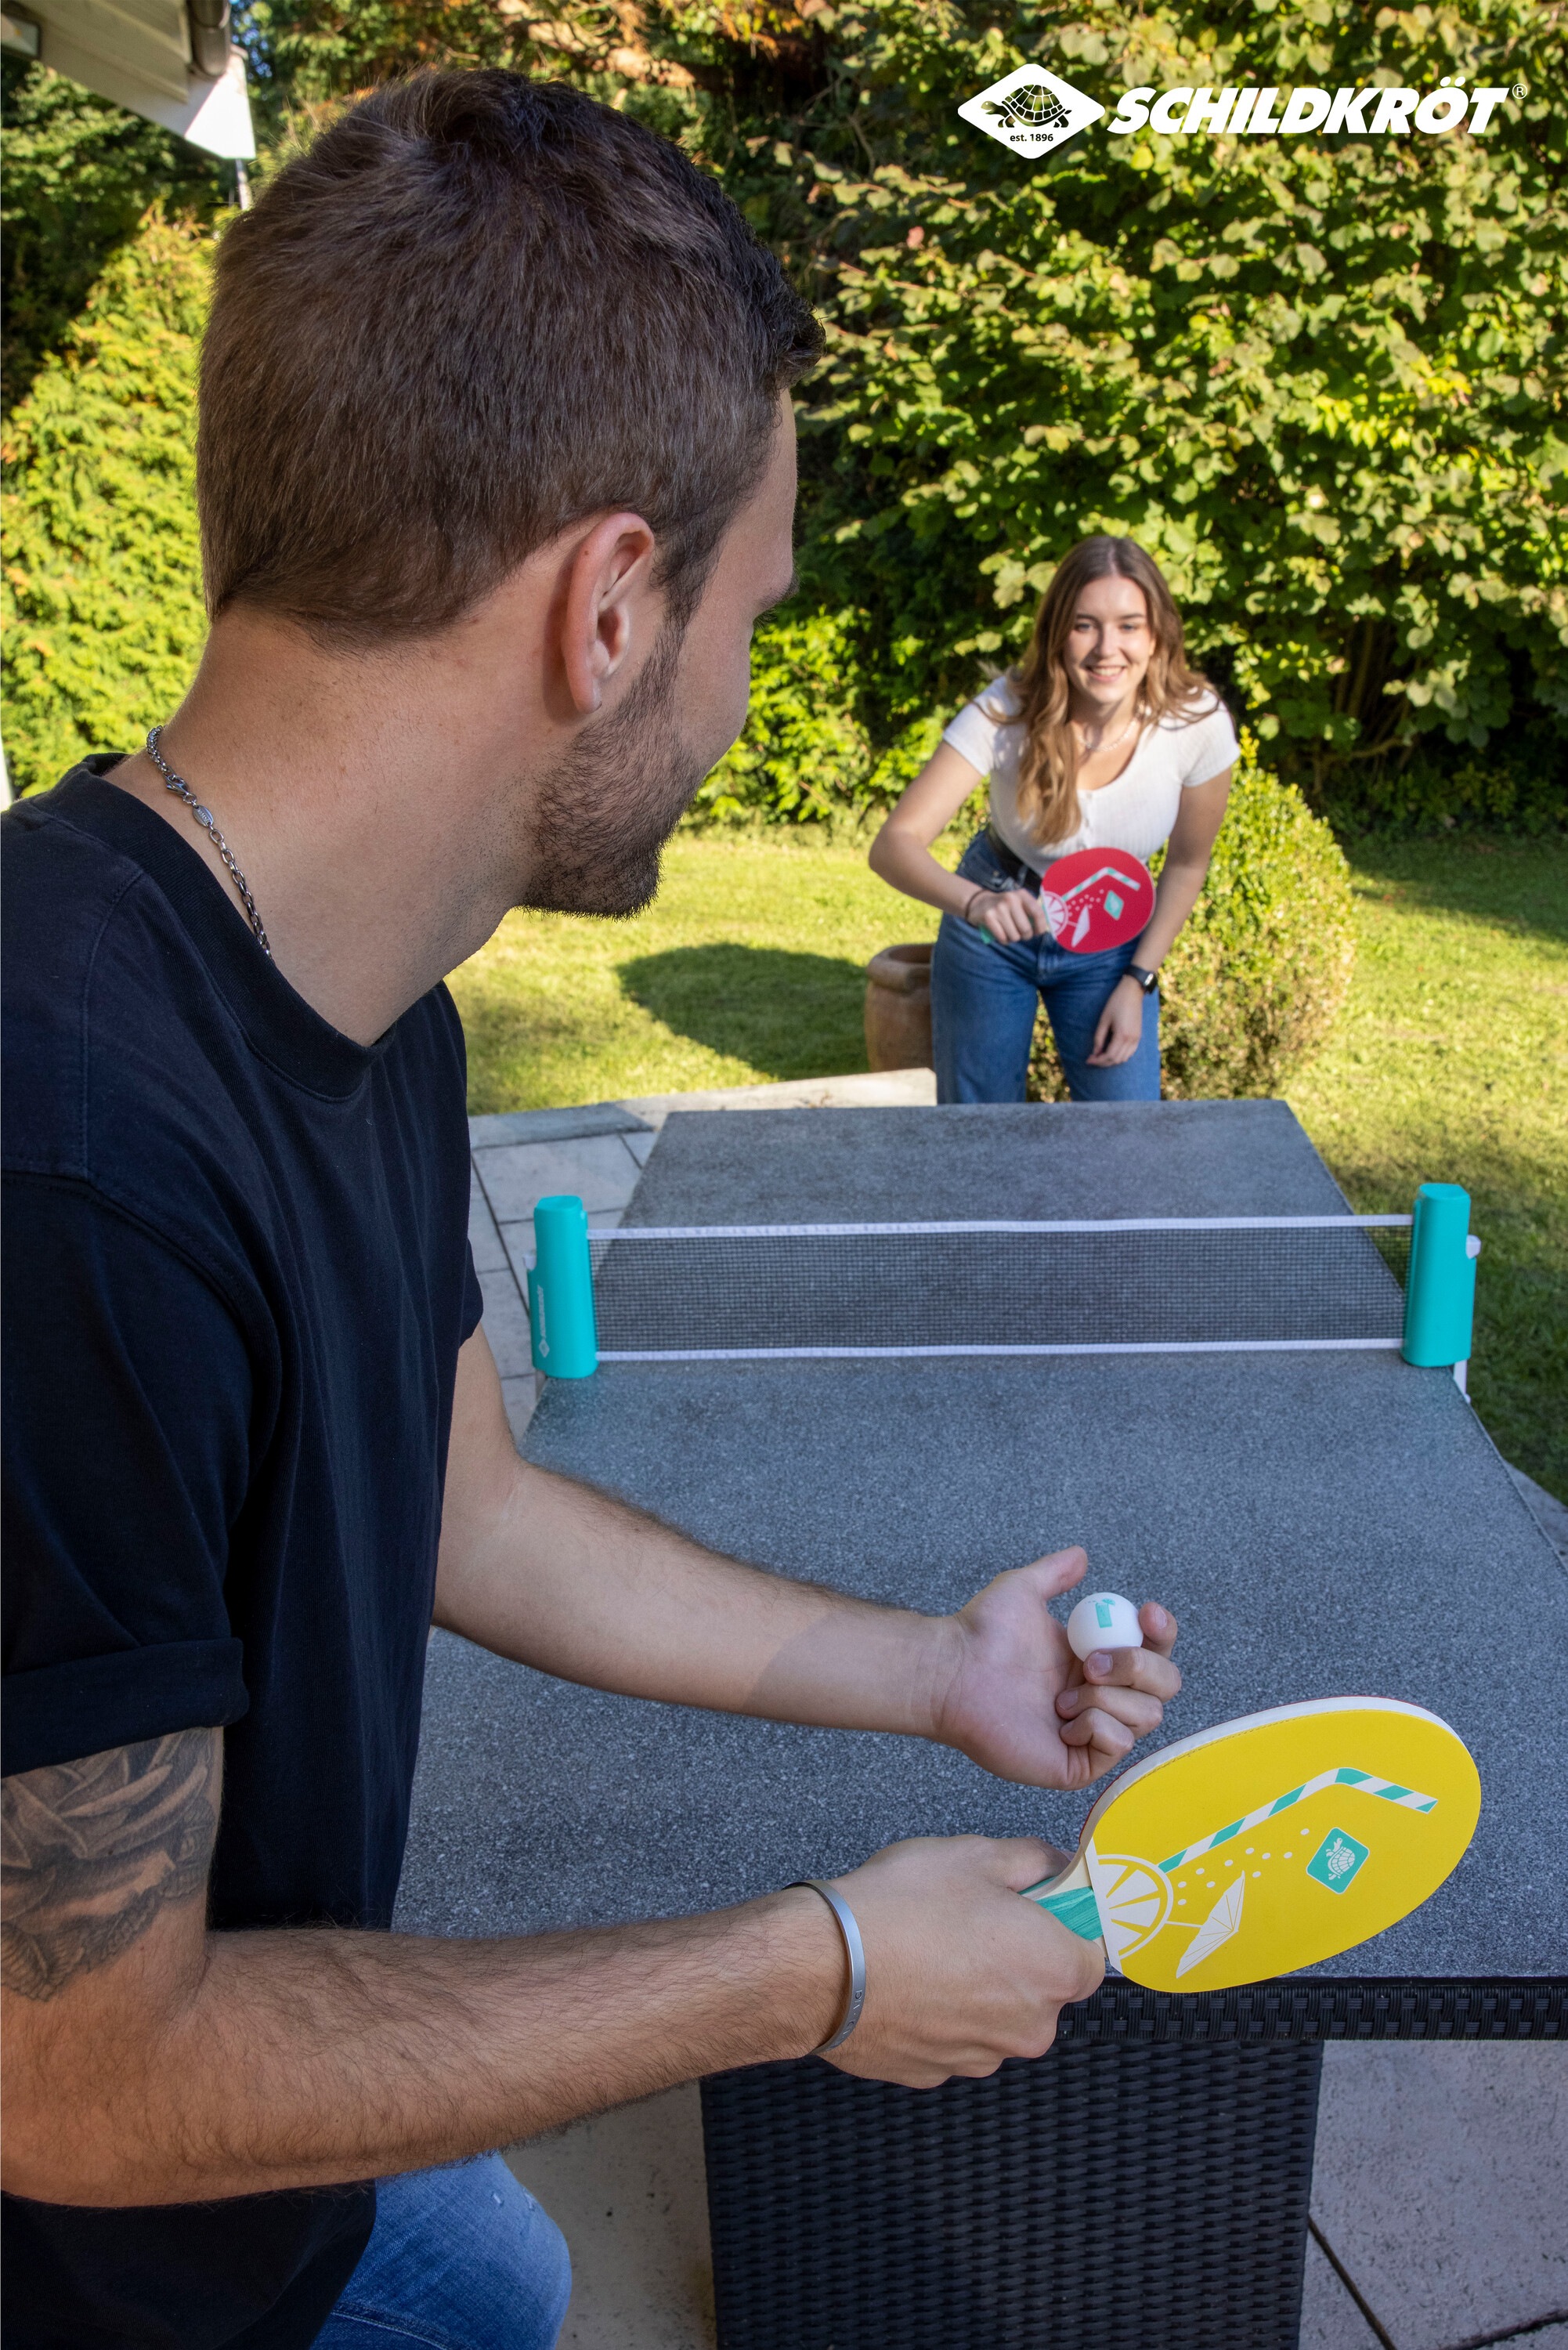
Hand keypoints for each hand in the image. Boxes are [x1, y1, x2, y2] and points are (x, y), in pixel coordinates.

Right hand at [815, 1834, 1103, 2087]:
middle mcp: (1029, 2027)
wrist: (825, 1967)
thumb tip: (1053, 1865)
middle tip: (971, 1919)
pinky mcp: (936, 2074)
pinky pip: (953, 2038)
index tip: (1035, 1908)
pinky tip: (906, 1981)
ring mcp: (981, 2058)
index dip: (1063, 1927)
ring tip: (928, 1949)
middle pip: (1042, 1990)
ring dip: (976, 1988)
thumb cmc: (902, 1909)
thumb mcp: (974, 1854)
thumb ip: (1031, 1859)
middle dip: (1016, 1958)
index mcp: (1051, 1970)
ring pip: (996, 2017)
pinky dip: (938, 2014)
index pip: (1090, 1956)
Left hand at [927, 1547, 1179, 1790]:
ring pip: (1146, 1716)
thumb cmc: (982, 1633)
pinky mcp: (1079, 1763)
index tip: (1146, 1611)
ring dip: (1107, 1698)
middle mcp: (1103, 1696)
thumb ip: (1054, 1572)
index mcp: (1099, 1659)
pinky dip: (1096, 1726)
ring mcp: (1093, 1732)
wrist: (954, 1672)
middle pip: (1165, 1685)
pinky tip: (1059, 1721)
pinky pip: (1119, 1745)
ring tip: (1060, 1696)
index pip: (1156, 1651)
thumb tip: (1082, 1556)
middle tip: (1092, 1661)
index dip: (1162, 1633)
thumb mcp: (1022, 1589)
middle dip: (1138, 1667)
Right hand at [967, 886, 1047, 943]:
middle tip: (1021, 934)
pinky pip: (1002, 938)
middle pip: (1026, 929)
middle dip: (1025, 936)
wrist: (979, 903)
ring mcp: (999, 908)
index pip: (1038, 913)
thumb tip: (1042, 930)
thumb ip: (1031, 913)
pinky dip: (1003, 940)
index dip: (1040, 927)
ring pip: (1014, 936)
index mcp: (1022, 895)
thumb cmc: (1005, 907)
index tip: (1038, 933)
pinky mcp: (988, 917)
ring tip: (1009, 932)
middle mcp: (1011, 899)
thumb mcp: (1018, 903)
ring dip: (1013, 939)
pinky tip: (1001, 934)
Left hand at [1087, 972, 1144, 1065]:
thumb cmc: (1116, 1003)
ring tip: (1100, 1056)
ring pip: (1124, 1058)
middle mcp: (1131, 1040)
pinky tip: (1112, 1052)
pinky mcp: (1139, 1036)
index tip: (1088, 1060)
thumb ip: (1099, 1038)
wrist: (1132, 992)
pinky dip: (1120, 1056)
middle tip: (1092, 1059)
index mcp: (1122, 1035)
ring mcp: (1137, 1039)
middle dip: (1103, 1062)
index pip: (1109, 1056)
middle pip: (1116, 1060)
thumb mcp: (1104, 1020)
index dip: (1098, 1060)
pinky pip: (1130, 1053)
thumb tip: (1095, 1052)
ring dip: (1112, 1060)